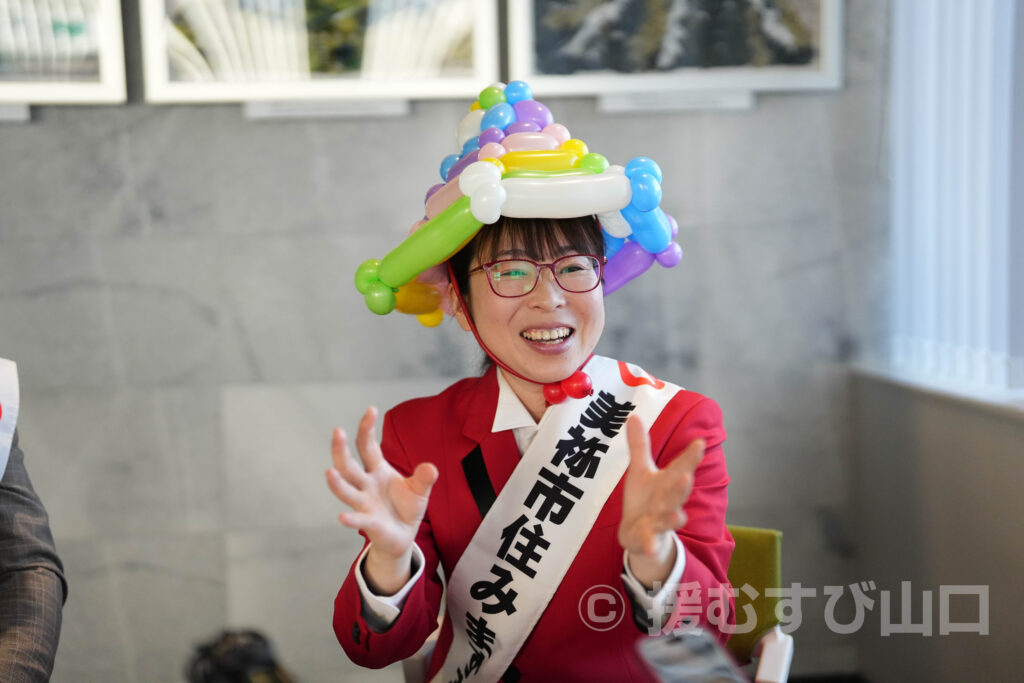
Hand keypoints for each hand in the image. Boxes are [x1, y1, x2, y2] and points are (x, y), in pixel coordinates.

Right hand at [325, 407, 437, 592]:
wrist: (403, 535)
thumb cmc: (407, 507)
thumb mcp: (420, 490)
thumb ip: (424, 478)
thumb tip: (431, 467)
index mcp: (377, 470)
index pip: (368, 446)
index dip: (367, 428)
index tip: (371, 409)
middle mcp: (366, 484)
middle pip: (349, 465)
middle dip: (341, 449)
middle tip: (337, 431)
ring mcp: (364, 503)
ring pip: (346, 491)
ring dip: (337, 483)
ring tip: (329, 472)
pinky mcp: (368, 523)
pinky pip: (357, 520)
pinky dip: (350, 519)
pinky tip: (342, 518)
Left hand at [618, 414, 703, 585]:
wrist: (641, 535)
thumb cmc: (645, 499)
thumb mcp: (640, 470)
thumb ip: (639, 445)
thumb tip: (633, 414)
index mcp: (667, 482)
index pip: (681, 466)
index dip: (691, 456)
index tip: (700, 442)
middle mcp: (668, 501)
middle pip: (677, 493)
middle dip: (682, 486)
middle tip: (687, 477)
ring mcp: (659, 521)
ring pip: (667, 517)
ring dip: (673, 517)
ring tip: (679, 516)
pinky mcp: (648, 538)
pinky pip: (650, 541)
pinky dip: (650, 545)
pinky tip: (650, 548)